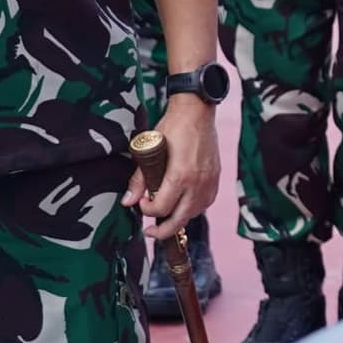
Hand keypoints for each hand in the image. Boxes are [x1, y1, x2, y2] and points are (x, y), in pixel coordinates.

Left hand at [140, 99, 220, 234]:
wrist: (196, 111)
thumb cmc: (173, 127)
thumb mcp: (150, 150)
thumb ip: (140, 179)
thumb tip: (128, 201)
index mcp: (180, 175)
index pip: (162, 209)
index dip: (148, 211)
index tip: (141, 204)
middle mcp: (198, 182)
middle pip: (180, 220)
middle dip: (163, 231)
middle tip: (150, 232)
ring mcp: (209, 182)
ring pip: (194, 214)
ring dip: (179, 219)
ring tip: (165, 217)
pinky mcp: (215, 178)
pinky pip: (204, 204)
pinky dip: (192, 209)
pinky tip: (183, 205)